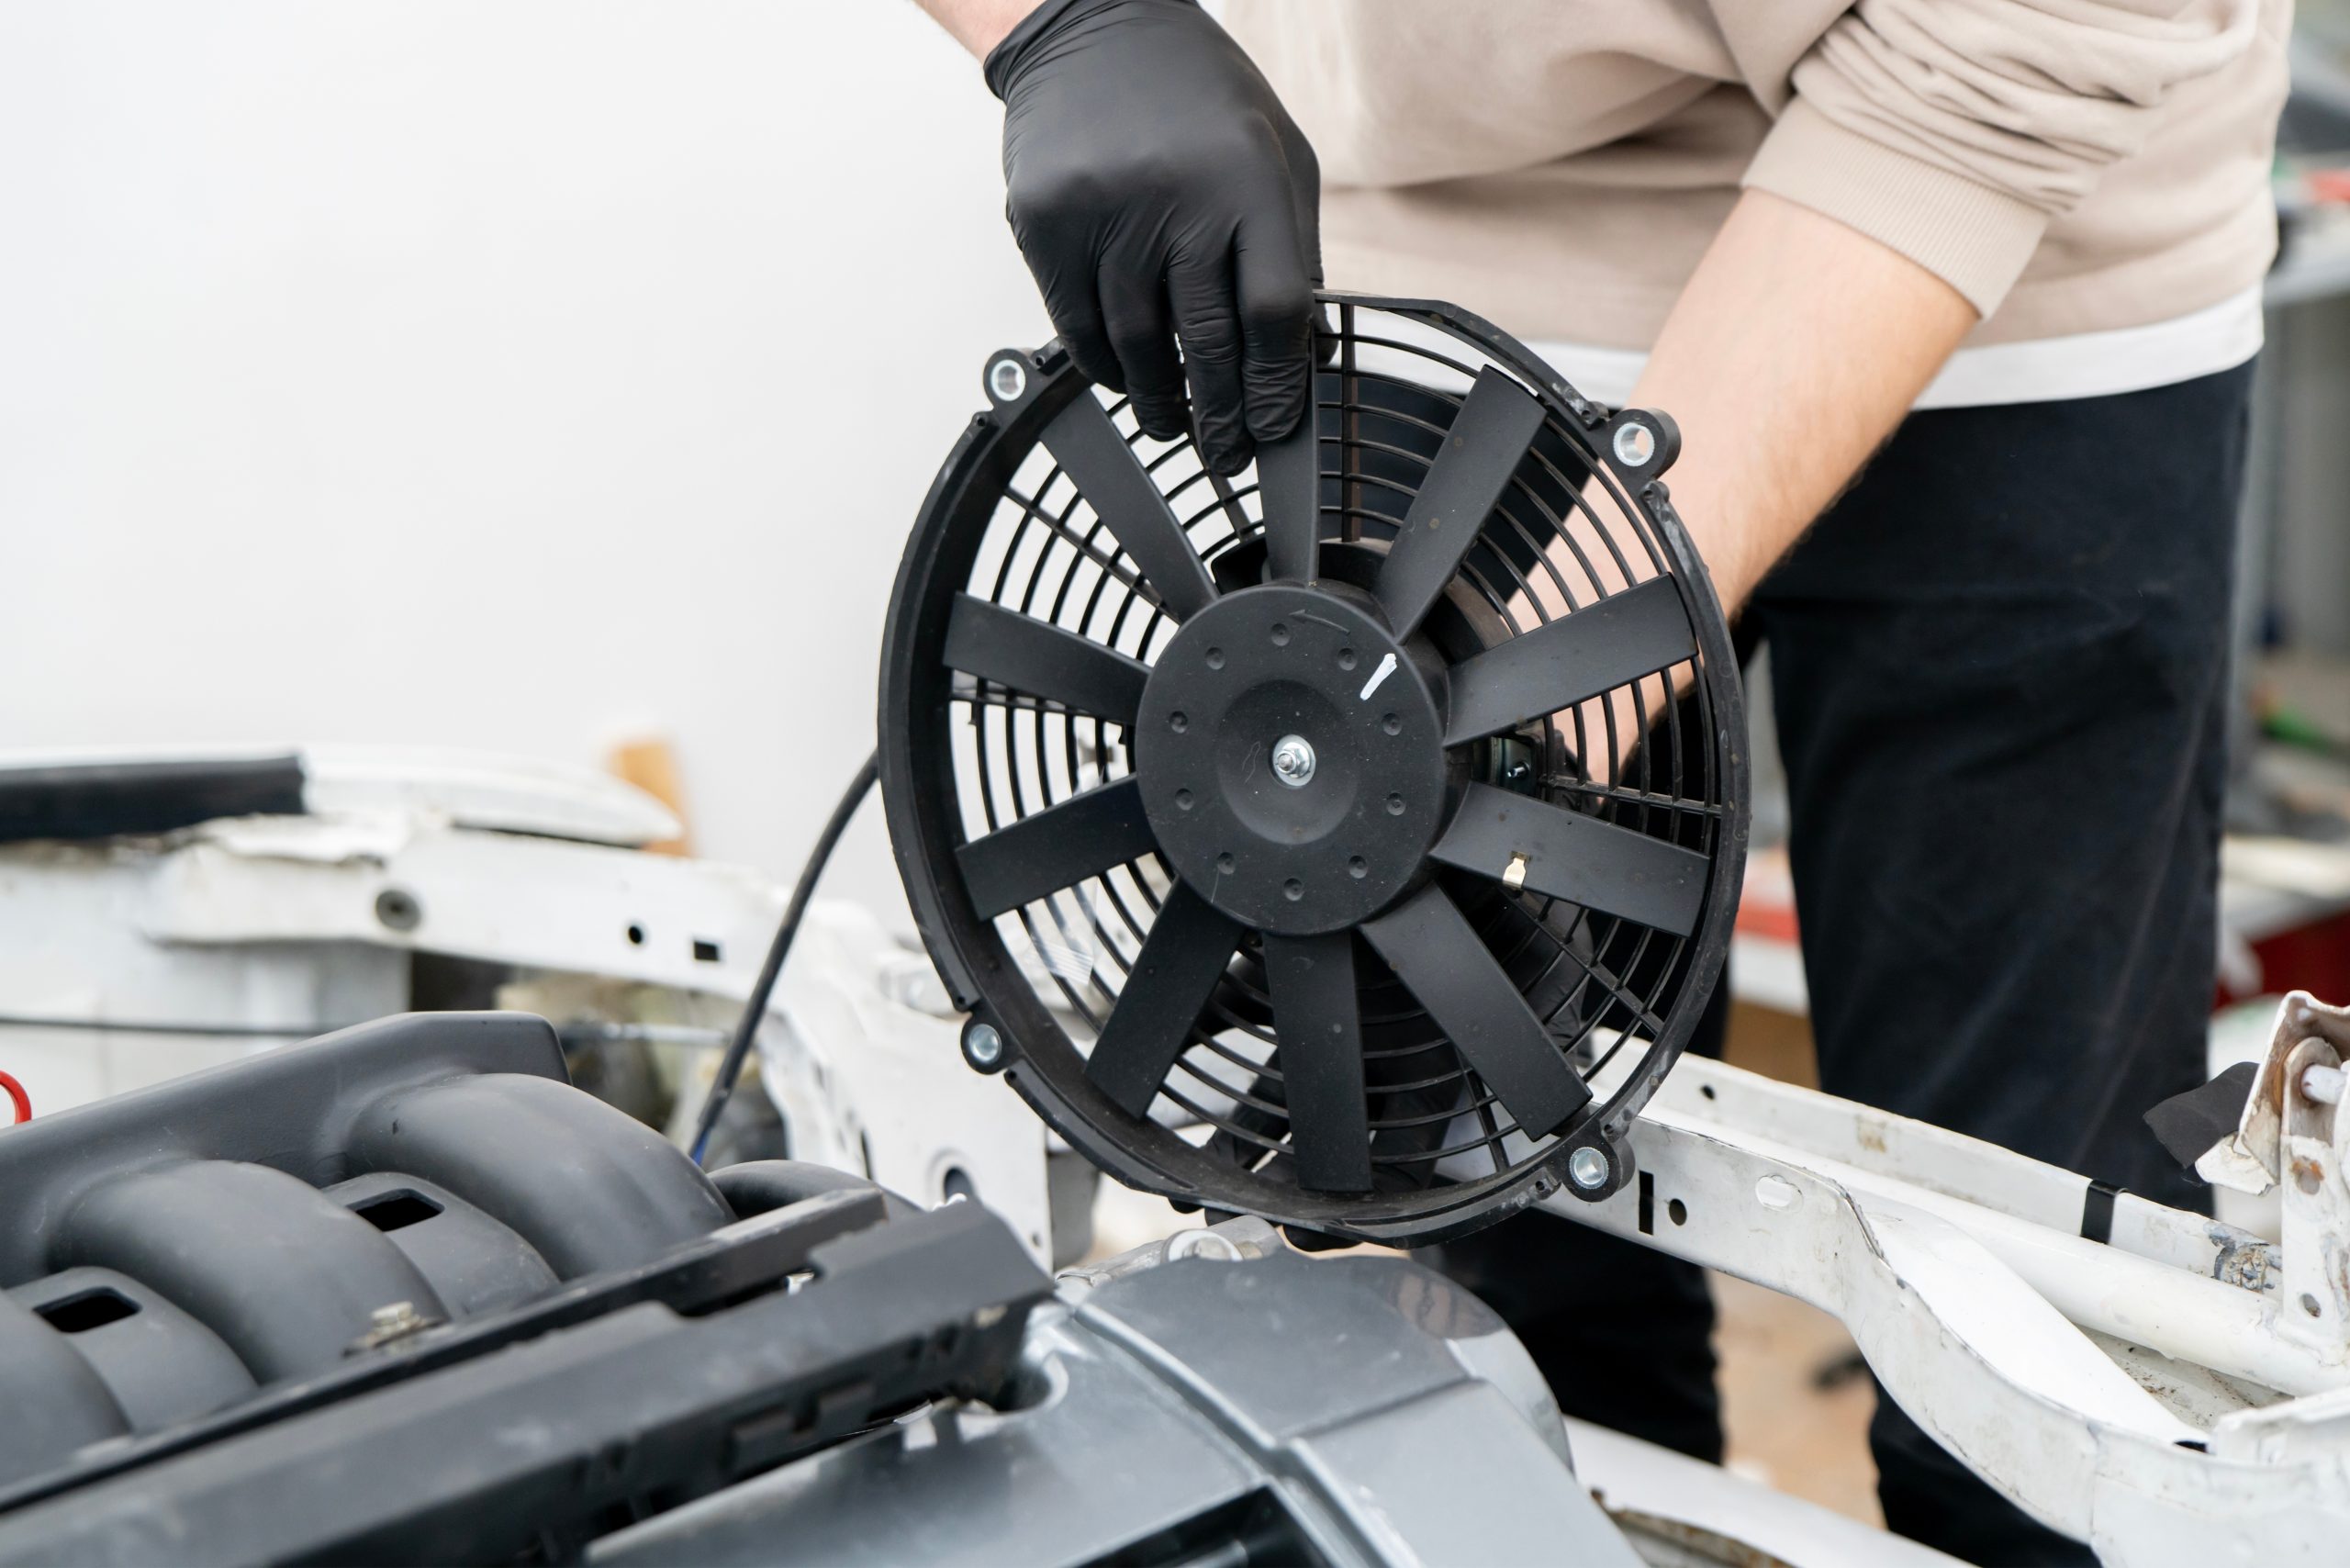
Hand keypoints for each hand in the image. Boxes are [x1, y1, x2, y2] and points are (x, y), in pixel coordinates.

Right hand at [984, 0, 1318, 474]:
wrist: (1093, 28)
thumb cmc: (1199, 98)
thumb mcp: (1275, 153)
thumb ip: (1292, 249)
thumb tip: (1300, 359)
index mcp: (1247, 180)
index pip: (1273, 314)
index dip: (1278, 389)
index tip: (1276, 430)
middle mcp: (1176, 197)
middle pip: (1205, 344)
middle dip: (1221, 416)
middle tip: (1226, 455)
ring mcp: (1102, 211)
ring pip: (1135, 347)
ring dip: (1159, 401)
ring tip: (1172, 425)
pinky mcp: (1044, 222)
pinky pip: (1077, 325)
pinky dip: (1105, 367)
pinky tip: (1126, 381)